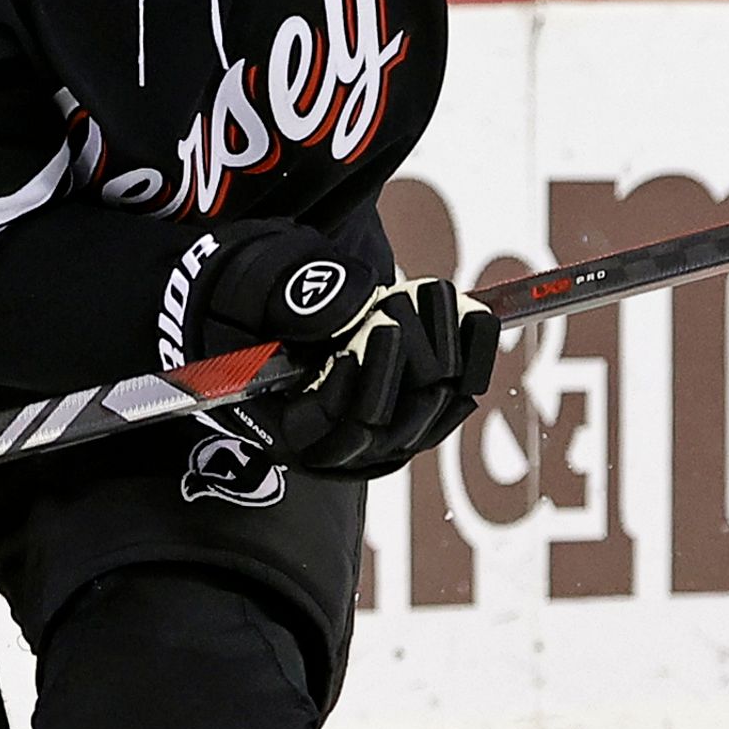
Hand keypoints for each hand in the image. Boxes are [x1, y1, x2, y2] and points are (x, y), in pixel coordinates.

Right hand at [183, 229, 497, 478]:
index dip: (358, 381)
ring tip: (437, 296)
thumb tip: (354, 305)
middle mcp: (327, 445)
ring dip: (441, 359)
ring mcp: (372, 437)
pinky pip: (449, 409)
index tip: (380, 327)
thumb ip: (292, 295)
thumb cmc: (249, 293)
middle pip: (381, 429)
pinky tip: (479, 317)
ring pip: (422, 422)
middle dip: (402, 362)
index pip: (323, 423)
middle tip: (402, 301)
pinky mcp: (405, 417)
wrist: (265, 298)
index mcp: (278, 423)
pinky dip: (470, 365)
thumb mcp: (253, 283)